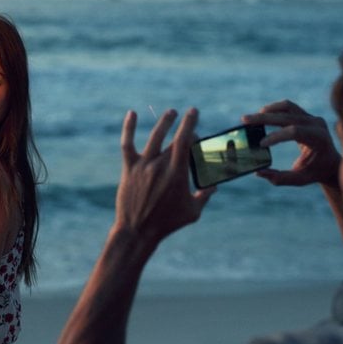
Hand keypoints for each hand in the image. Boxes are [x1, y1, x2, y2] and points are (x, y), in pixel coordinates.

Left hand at [115, 108, 215, 243]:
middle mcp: (160, 166)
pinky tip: (132, 113)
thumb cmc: (167, 223)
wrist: (137, 231)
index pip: (187, 143)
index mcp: (177, 174)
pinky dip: (129, 128)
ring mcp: (143, 166)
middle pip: (174, 140)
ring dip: (165, 122)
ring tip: (172, 112)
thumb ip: (205, 196)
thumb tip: (215, 186)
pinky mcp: (129, 169)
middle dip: (184, 127)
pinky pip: (127, 144)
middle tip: (189, 119)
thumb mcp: (193, 212)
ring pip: (155, 137)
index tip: (196, 124)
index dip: (192, 129)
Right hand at [242, 99, 340, 186]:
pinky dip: (274, 110)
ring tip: (252, 118)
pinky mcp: (306, 115)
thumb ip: (281, 178)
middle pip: (287, 115)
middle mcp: (317, 124)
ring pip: (287, 106)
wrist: (332, 163)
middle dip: (264, 118)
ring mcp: (312, 117)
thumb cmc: (316, 172)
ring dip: (268, 110)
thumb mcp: (300, 179)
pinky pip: (288, 107)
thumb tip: (259, 172)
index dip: (276, 136)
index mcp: (319, 139)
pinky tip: (262, 117)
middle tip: (245, 120)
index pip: (294, 131)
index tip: (261, 144)